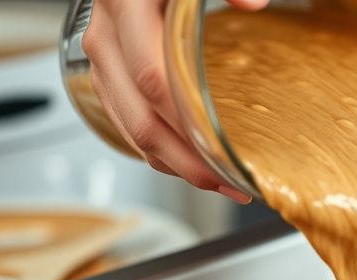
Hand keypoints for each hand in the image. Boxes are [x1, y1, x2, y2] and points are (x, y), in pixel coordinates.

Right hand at [81, 0, 267, 203]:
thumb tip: (254, 3)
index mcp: (126, 7)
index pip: (153, 78)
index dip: (187, 121)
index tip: (222, 149)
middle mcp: (106, 38)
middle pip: (142, 119)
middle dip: (186, 161)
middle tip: (228, 182)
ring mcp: (101, 60)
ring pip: (133, 131)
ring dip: (176, 165)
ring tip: (219, 183)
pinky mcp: (107, 76)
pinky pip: (129, 125)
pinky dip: (160, 152)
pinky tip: (192, 165)